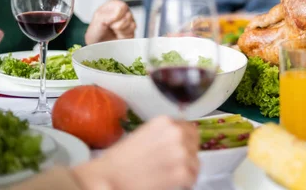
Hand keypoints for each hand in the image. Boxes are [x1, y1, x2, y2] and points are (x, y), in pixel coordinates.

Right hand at [72, 116, 199, 189]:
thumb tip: (180, 137)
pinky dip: (186, 183)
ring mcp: (181, 152)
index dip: (186, 139)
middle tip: (176, 163)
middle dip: (188, 153)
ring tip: (173, 175)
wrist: (109, 177)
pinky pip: (192, 177)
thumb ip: (163, 133)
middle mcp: (176, 133)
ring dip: (187, 169)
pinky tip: (174, 184)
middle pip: (195, 143)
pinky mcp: (182, 172)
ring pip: (195, 162)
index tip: (181, 148)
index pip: (188, 128)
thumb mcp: (144, 135)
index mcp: (164, 121)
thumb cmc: (121, 158)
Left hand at [85, 0, 135, 43]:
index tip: (110, 21)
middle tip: (110, 27)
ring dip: (121, 31)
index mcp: (114, 4)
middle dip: (118, 25)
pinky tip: (118, 35)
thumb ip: (107, 14)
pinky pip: (132, 33)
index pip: (122, 6)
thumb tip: (117, 12)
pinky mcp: (131, 30)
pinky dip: (124, 36)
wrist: (98, 43)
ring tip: (113, 31)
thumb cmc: (96, 30)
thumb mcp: (97, 20)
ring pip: (132, 25)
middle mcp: (123, 11)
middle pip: (128, 16)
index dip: (117, 15)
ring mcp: (128, 20)